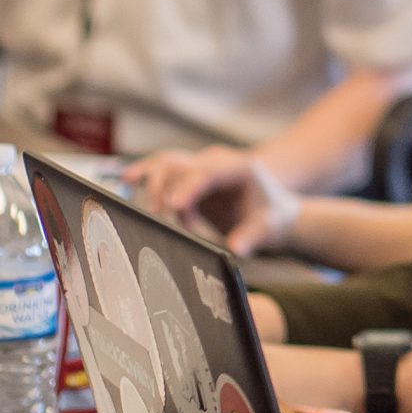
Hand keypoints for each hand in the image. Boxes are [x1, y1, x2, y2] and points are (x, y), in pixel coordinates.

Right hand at [128, 146, 297, 253]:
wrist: (276, 212)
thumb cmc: (273, 218)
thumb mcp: (267, 229)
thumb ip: (252, 237)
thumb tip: (237, 250)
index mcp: (240, 168)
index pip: (208, 173)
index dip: (188, 187)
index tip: (173, 206)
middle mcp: (218, 162)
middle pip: (180, 163)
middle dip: (165, 186)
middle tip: (161, 214)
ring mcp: (204, 168)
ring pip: (169, 165)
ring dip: (158, 188)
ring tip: (165, 216)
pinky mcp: (193, 180)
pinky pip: (167, 174)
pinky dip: (153, 181)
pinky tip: (135, 184)